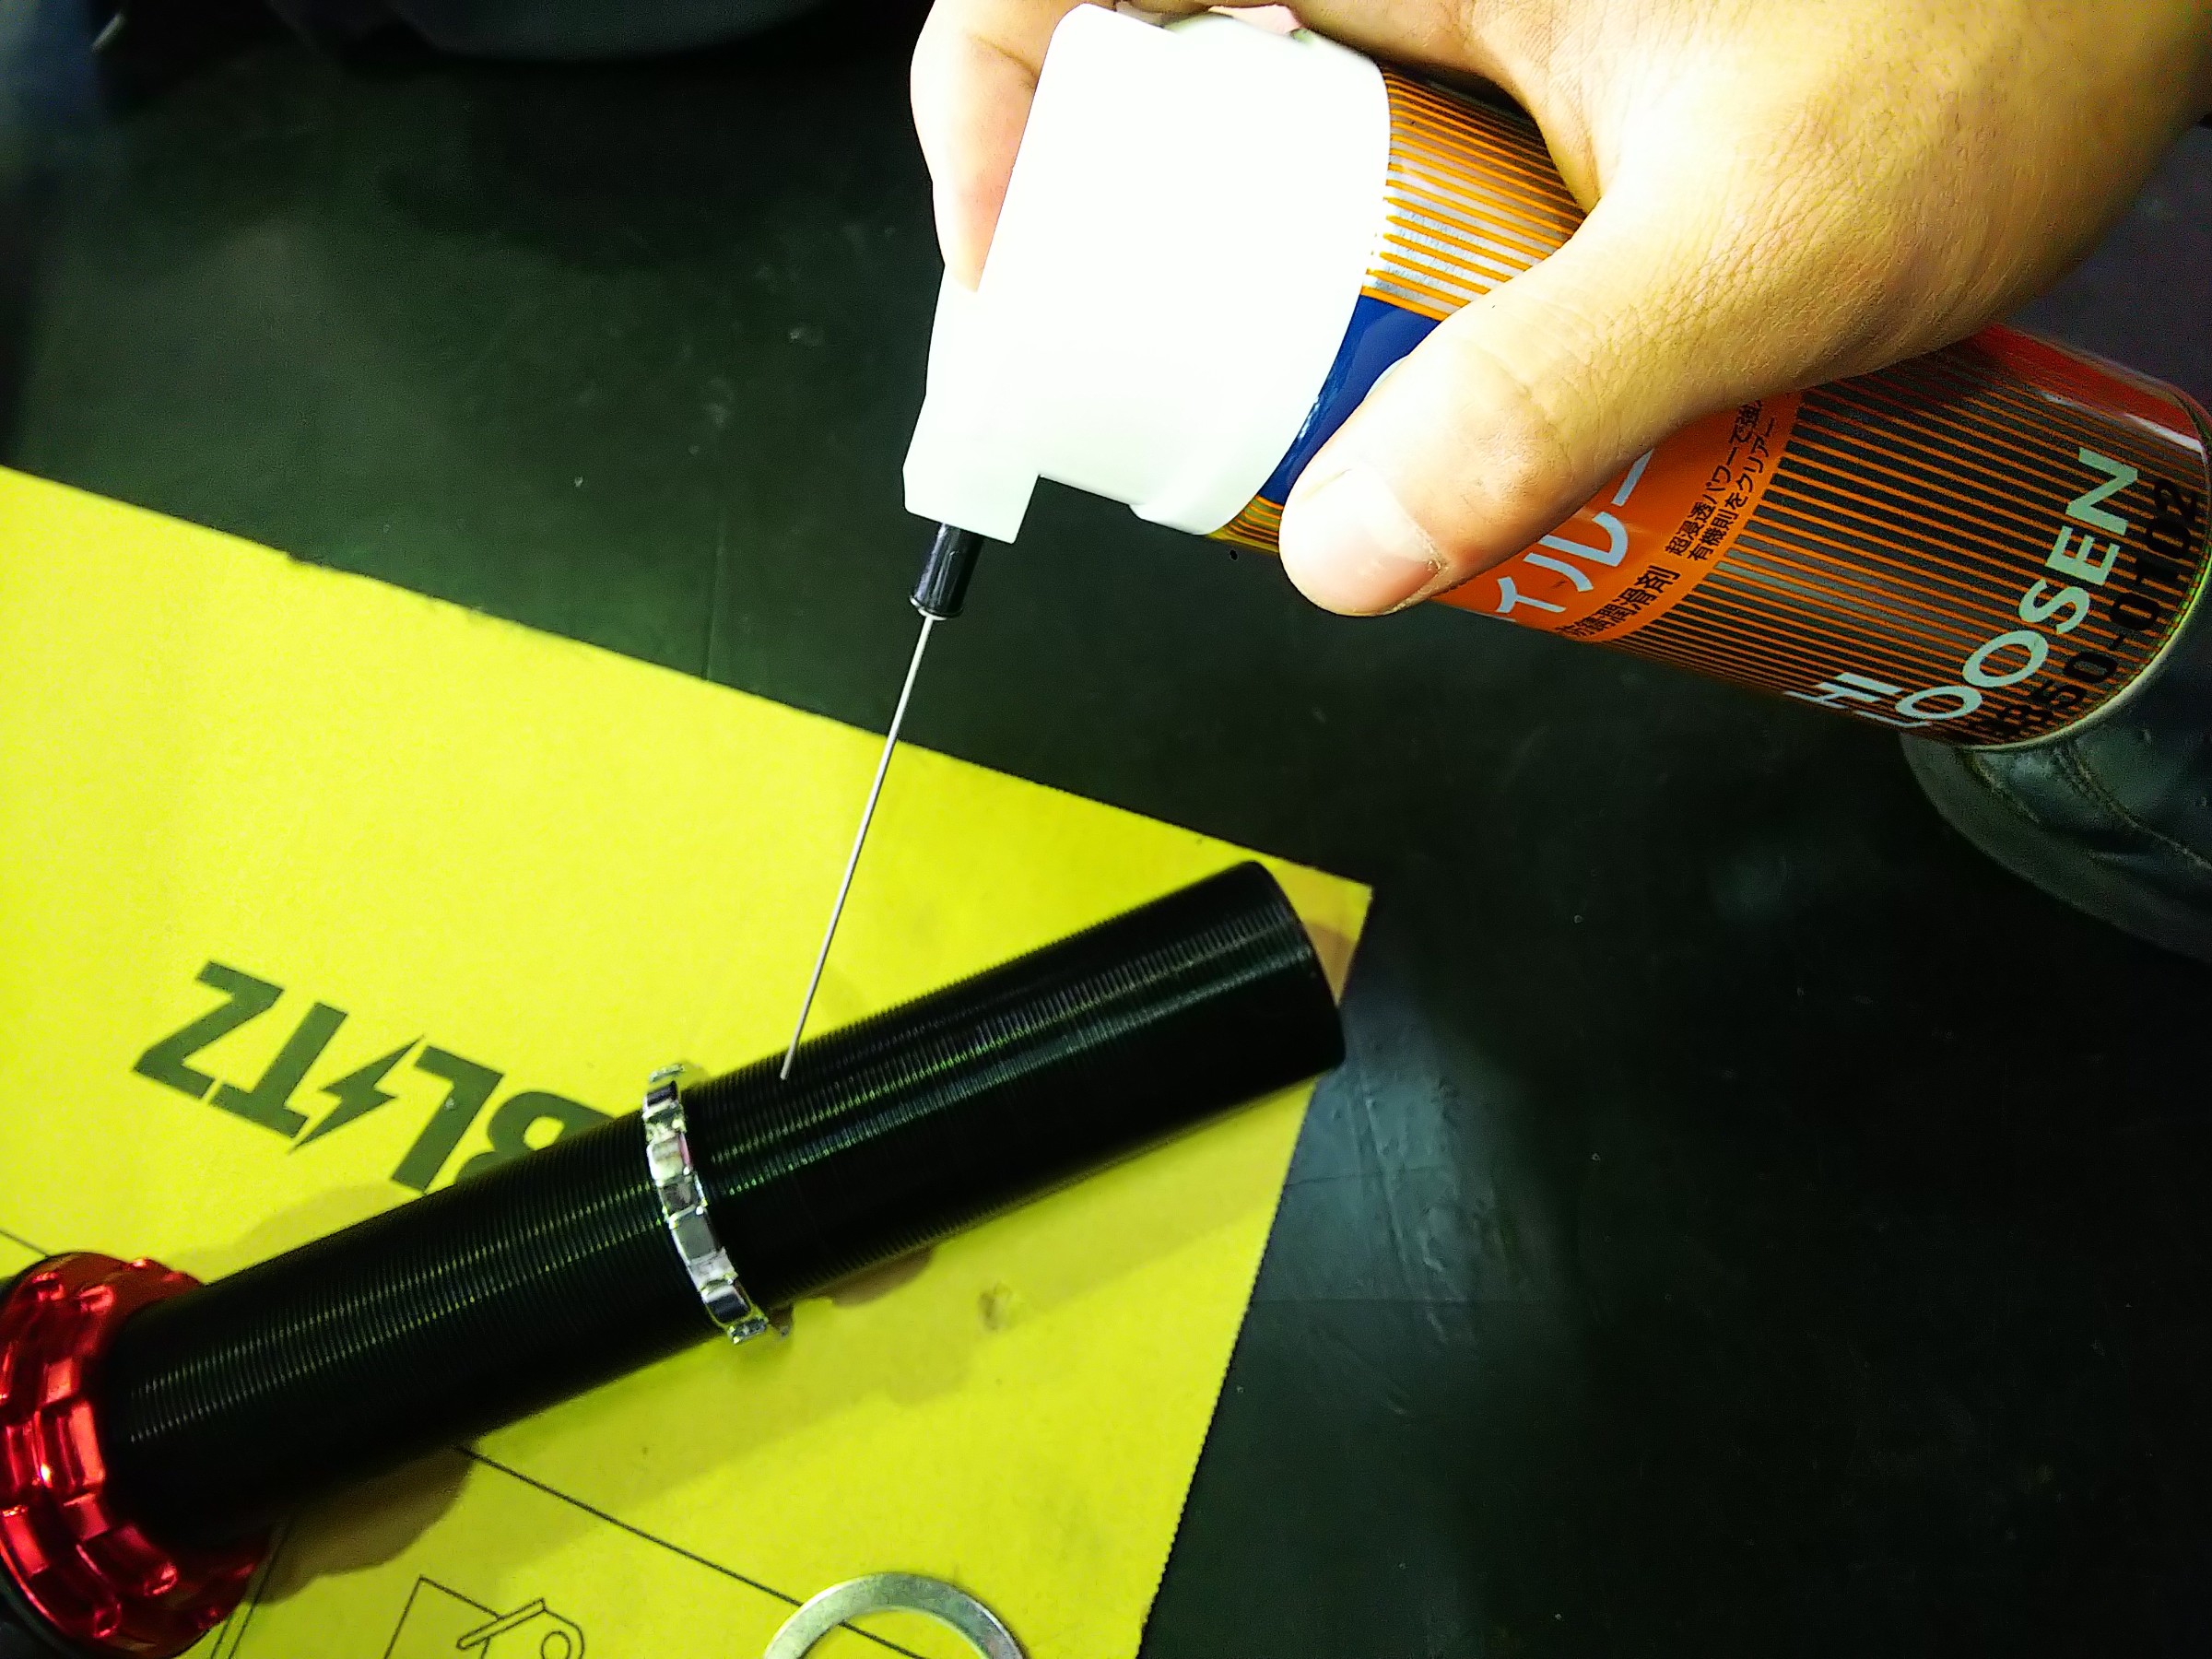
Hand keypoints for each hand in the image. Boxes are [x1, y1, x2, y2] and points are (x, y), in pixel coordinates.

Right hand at [912, 0, 2211, 612]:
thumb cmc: (2002, 22)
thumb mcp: (1757, 242)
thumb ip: (1549, 393)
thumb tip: (1351, 546)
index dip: (986, 114)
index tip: (1007, 274)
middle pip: (1156, 99)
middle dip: (1137, 270)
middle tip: (1185, 416)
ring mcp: (1468, 27)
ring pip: (1271, 170)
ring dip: (1268, 314)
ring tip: (1331, 437)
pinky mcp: (1524, 91)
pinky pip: (1377, 201)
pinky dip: (1374, 311)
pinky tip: (1451, 404)